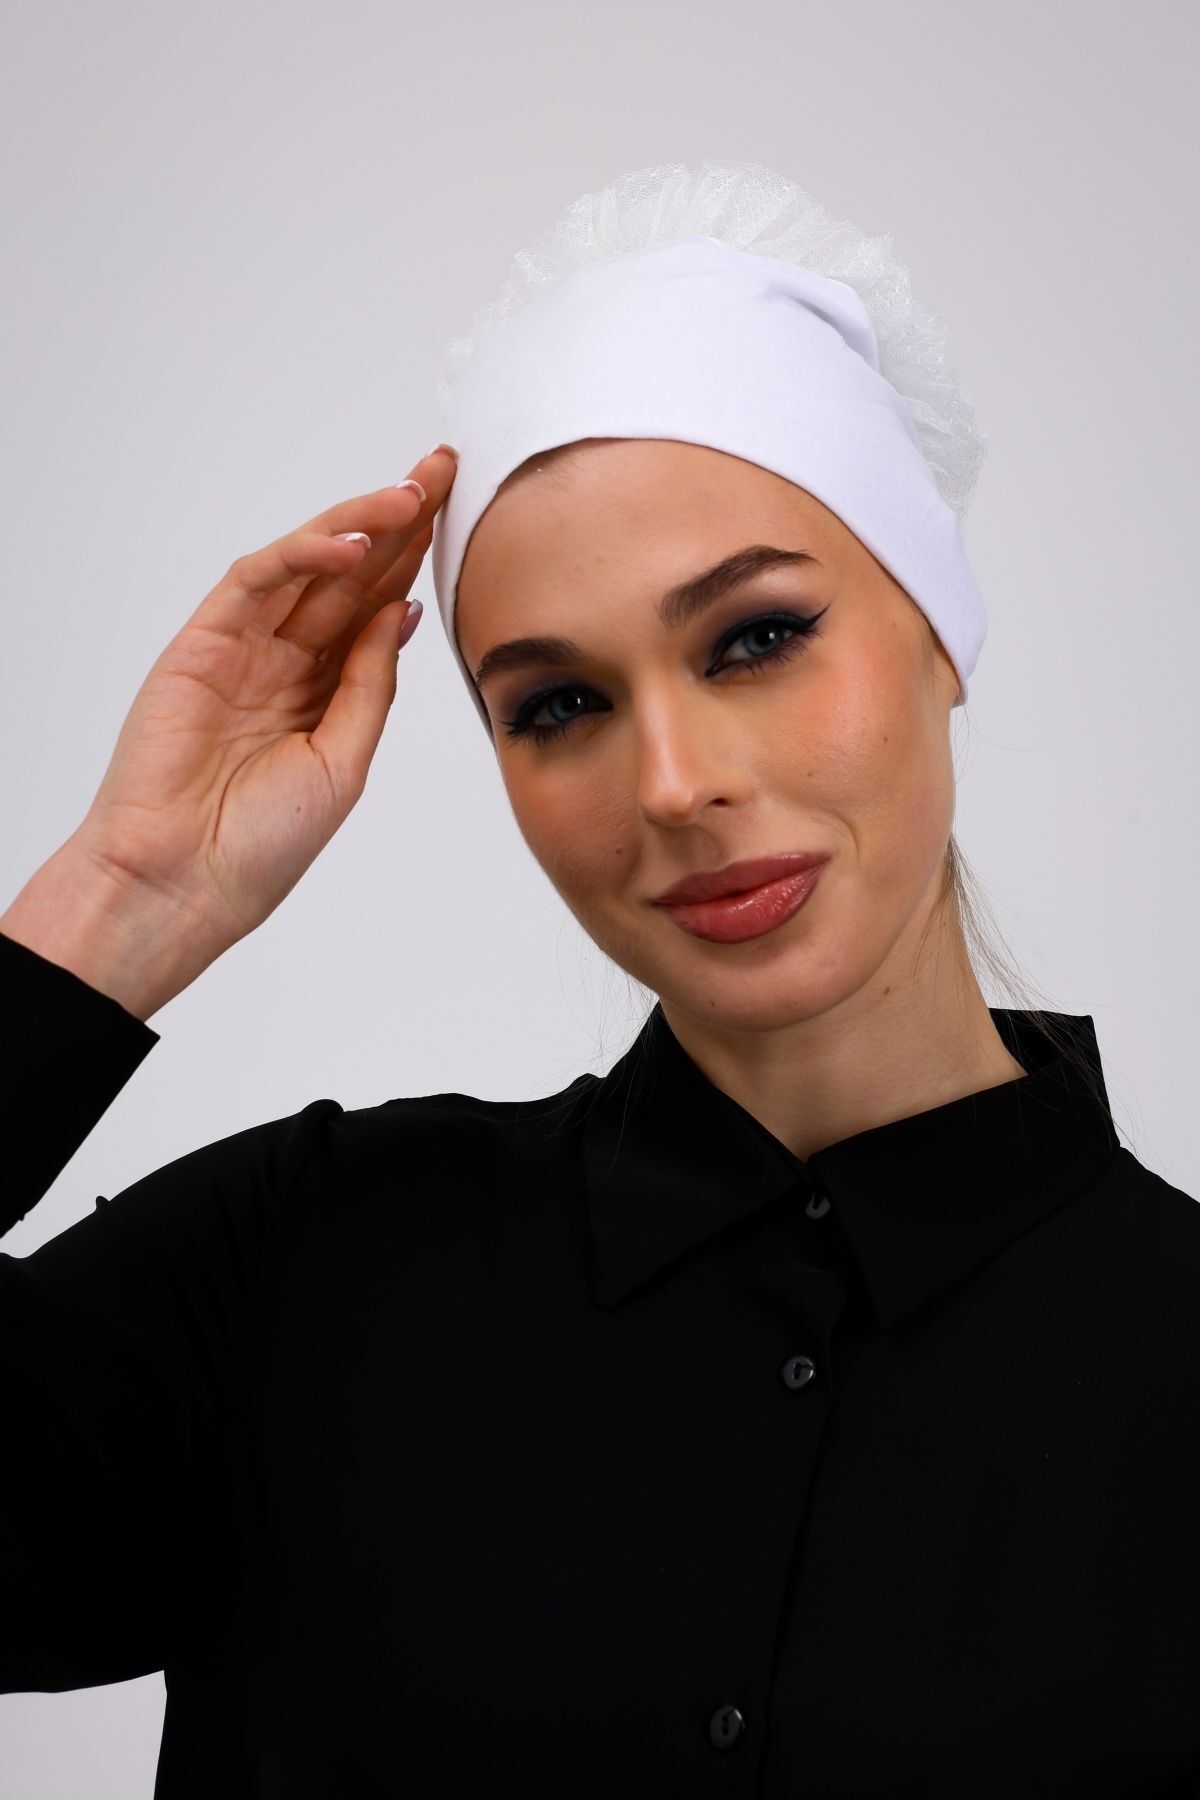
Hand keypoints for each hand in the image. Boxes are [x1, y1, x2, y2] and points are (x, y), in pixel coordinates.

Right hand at [68, 447, 455, 966]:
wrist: (183, 881)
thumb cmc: (260, 844)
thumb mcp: (344, 760)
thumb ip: (370, 684)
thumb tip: (399, 614)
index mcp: (324, 692)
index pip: (377, 608)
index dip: (417, 560)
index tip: (460, 514)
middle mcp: (287, 662)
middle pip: (351, 574)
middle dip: (399, 520)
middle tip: (445, 467)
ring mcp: (244, 648)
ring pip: (307, 565)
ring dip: (359, 523)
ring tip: (411, 494)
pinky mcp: (202, 642)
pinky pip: (255, 582)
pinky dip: (301, 555)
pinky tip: (349, 544)